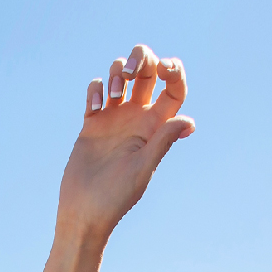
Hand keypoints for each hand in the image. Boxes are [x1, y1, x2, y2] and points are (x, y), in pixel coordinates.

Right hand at [57, 44, 195, 239]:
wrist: (84, 211)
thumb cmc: (116, 197)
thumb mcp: (142, 169)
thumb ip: (162, 142)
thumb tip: (187, 122)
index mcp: (156, 127)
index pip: (173, 90)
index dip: (174, 72)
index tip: (163, 68)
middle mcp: (138, 119)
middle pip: (147, 73)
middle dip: (142, 60)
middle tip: (131, 72)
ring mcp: (114, 119)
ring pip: (121, 76)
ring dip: (118, 72)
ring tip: (112, 94)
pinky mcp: (92, 123)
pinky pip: (97, 92)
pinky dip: (97, 89)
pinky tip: (95, 107)